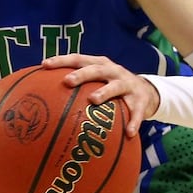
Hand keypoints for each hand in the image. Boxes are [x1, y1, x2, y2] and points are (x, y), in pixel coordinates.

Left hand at [40, 53, 159, 137]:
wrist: (147, 92)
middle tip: (67, 81)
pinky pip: (137, 112)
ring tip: (93, 100)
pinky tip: (128, 133)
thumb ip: (77, 86)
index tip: (44, 65)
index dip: (62, 60)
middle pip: (96, 69)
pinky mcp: (141, 100)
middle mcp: (113, 71)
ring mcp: (128, 85)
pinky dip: (133, 122)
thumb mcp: (97, 81)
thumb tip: (45, 97)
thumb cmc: (111, 87)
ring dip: (104, 92)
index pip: (78, 59)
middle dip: (81, 74)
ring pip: (116, 87)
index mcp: (100, 64)